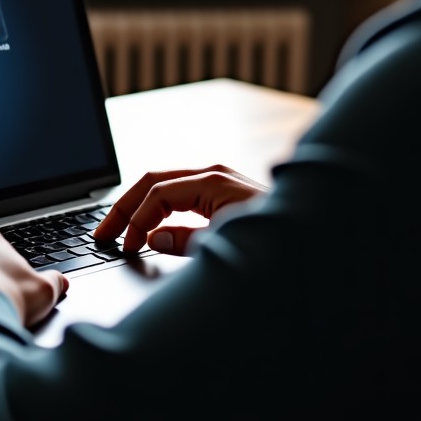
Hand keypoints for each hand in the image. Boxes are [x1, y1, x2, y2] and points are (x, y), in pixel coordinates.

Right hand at [94, 164, 267, 254]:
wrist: (319, 238)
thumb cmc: (278, 240)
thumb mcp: (227, 245)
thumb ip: (185, 241)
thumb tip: (153, 239)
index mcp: (212, 180)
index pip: (156, 193)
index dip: (135, 220)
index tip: (125, 247)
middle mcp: (214, 174)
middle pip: (153, 181)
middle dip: (124, 207)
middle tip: (102, 233)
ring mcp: (219, 182)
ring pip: (165, 186)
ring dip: (139, 207)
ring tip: (118, 230)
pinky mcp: (224, 195)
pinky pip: (181, 196)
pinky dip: (159, 210)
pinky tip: (149, 228)